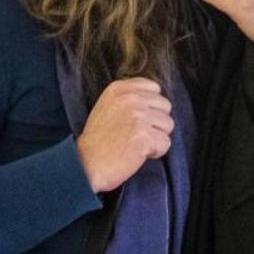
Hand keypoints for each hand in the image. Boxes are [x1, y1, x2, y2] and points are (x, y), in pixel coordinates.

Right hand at [76, 78, 173, 192]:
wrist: (85, 165)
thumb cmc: (97, 141)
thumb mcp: (108, 107)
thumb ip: (130, 98)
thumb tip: (156, 100)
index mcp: (119, 88)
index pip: (154, 88)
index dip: (151, 106)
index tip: (138, 119)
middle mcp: (130, 99)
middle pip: (165, 106)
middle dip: (156, 122)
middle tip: (137, 134)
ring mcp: (138, 117)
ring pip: (168, 124)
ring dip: (156, 137)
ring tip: (136, 144)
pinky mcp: (144, 136)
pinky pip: (165, 143)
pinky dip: (155, 152)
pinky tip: (137, 154)